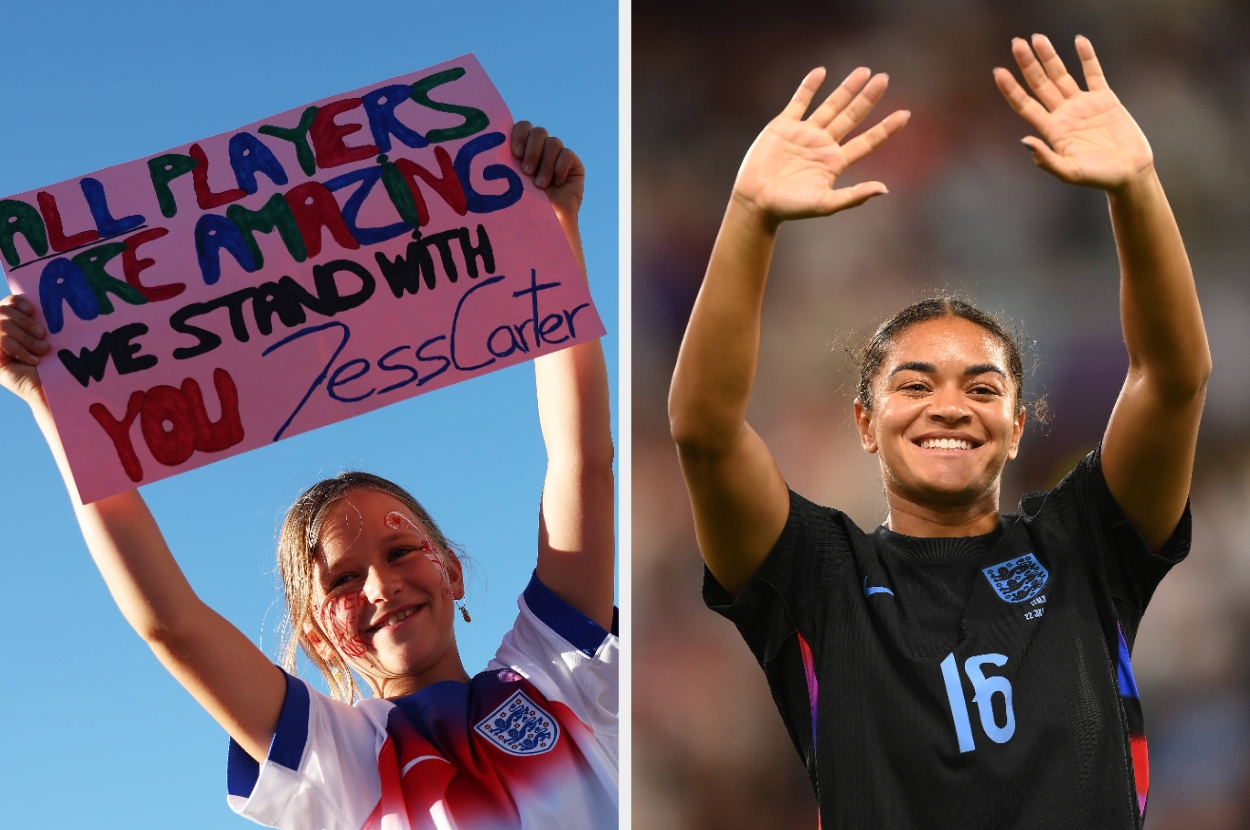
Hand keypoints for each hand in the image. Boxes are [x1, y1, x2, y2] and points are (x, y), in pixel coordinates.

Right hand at [0, 294, 48, 405]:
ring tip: (43, 349)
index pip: (7, 303)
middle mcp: (2, 334)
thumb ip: (42, 321)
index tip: (33, 310)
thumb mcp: (50, 337)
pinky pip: (1, 342)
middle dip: (25, 322)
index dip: (17, 302)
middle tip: (42, 335)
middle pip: (2, 312)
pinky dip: (19, 349)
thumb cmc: (61, 361)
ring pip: (2, 326)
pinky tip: (33, 360)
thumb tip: (49, 293)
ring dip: (25, 338)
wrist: (59, 389)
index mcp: (15, 325)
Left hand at [512, 121, 584, 222]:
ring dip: (545, 164)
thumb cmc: (522, 207)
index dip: (519, 134)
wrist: (545, 227)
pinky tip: (556, 184)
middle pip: (538, 131)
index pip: (523, 127)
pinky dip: (560, 168)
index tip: (514, 153)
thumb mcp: (510, 182)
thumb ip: (504, 162)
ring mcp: (558, 157)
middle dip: (532, 150)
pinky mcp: (573, 166)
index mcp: (524, 149)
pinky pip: (567, 155)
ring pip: (553, 142)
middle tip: (526, 171)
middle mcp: (541, 150)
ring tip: (539, 185)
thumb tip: (491, 144)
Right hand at [732, 67, 909, 225]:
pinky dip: (809, 87)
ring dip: (846, 89)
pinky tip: (821, 72)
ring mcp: (804, 133)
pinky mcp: (783, 126)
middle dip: (868, 98)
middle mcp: (823, 145)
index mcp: (835, 162)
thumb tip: (884, 189)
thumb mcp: (824, 204)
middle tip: (884, 78)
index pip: (867, 141)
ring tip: (864, 71)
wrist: (756, 200)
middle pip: (852, 117)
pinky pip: (799, 102)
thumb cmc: (790, 207)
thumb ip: (853, 197)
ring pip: (830, 106)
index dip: (886, 128)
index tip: (905, 114)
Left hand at [995, 35, 1153, 190]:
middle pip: (1039, 84)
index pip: (1025, 105)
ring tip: (1037, 38)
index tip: (998, 71)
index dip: (1011, 89)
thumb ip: (1046, 159)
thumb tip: (1024, 141)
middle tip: (1016, 43)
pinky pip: (1094, 73)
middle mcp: (1063, 114)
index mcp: (1052, 130)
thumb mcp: (1069, 172)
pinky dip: (1087, 57)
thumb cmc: (1098, 177)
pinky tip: (1079, 41)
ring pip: (1061, 75)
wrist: (1129, 172)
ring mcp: (1083, 105)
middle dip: (1027, 64)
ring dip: (1050, 57)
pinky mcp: (1105, 99)